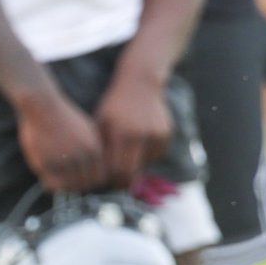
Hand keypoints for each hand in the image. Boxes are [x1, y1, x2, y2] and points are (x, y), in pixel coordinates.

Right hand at [15, 87, 104, 194]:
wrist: (42, 106)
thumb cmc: (63, 116)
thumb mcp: (87, 130)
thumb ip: (94, 149)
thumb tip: (99, 170)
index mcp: (93, 149)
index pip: (99, 178)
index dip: (91, 182)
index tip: (83, 181)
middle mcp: (81, 157)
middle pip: (84, 185)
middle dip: (77, 186)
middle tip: (68, 183)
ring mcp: (63, 161)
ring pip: (68, 187)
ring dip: (63, 186)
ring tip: (58, 181)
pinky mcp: (46, 163)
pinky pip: (51, 183)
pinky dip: (50, 184)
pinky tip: (47, 178)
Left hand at [94, 71, 171, 189]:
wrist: (140, 83)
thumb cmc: (114, 105)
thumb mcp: (101, 122)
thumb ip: (101, 148)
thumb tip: (99, 175)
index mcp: (121, 132)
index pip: (118, 170)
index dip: (113, 180)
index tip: (108, 181)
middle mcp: (140, 136)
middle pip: (133, 173)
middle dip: (124, 179)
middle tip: (117, 179)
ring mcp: (156, 136)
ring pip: (144, 164)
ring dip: (135, 162)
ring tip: (127, 146)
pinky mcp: (166, 135)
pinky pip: (154, 155)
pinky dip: (146, 153)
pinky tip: (139, 139)